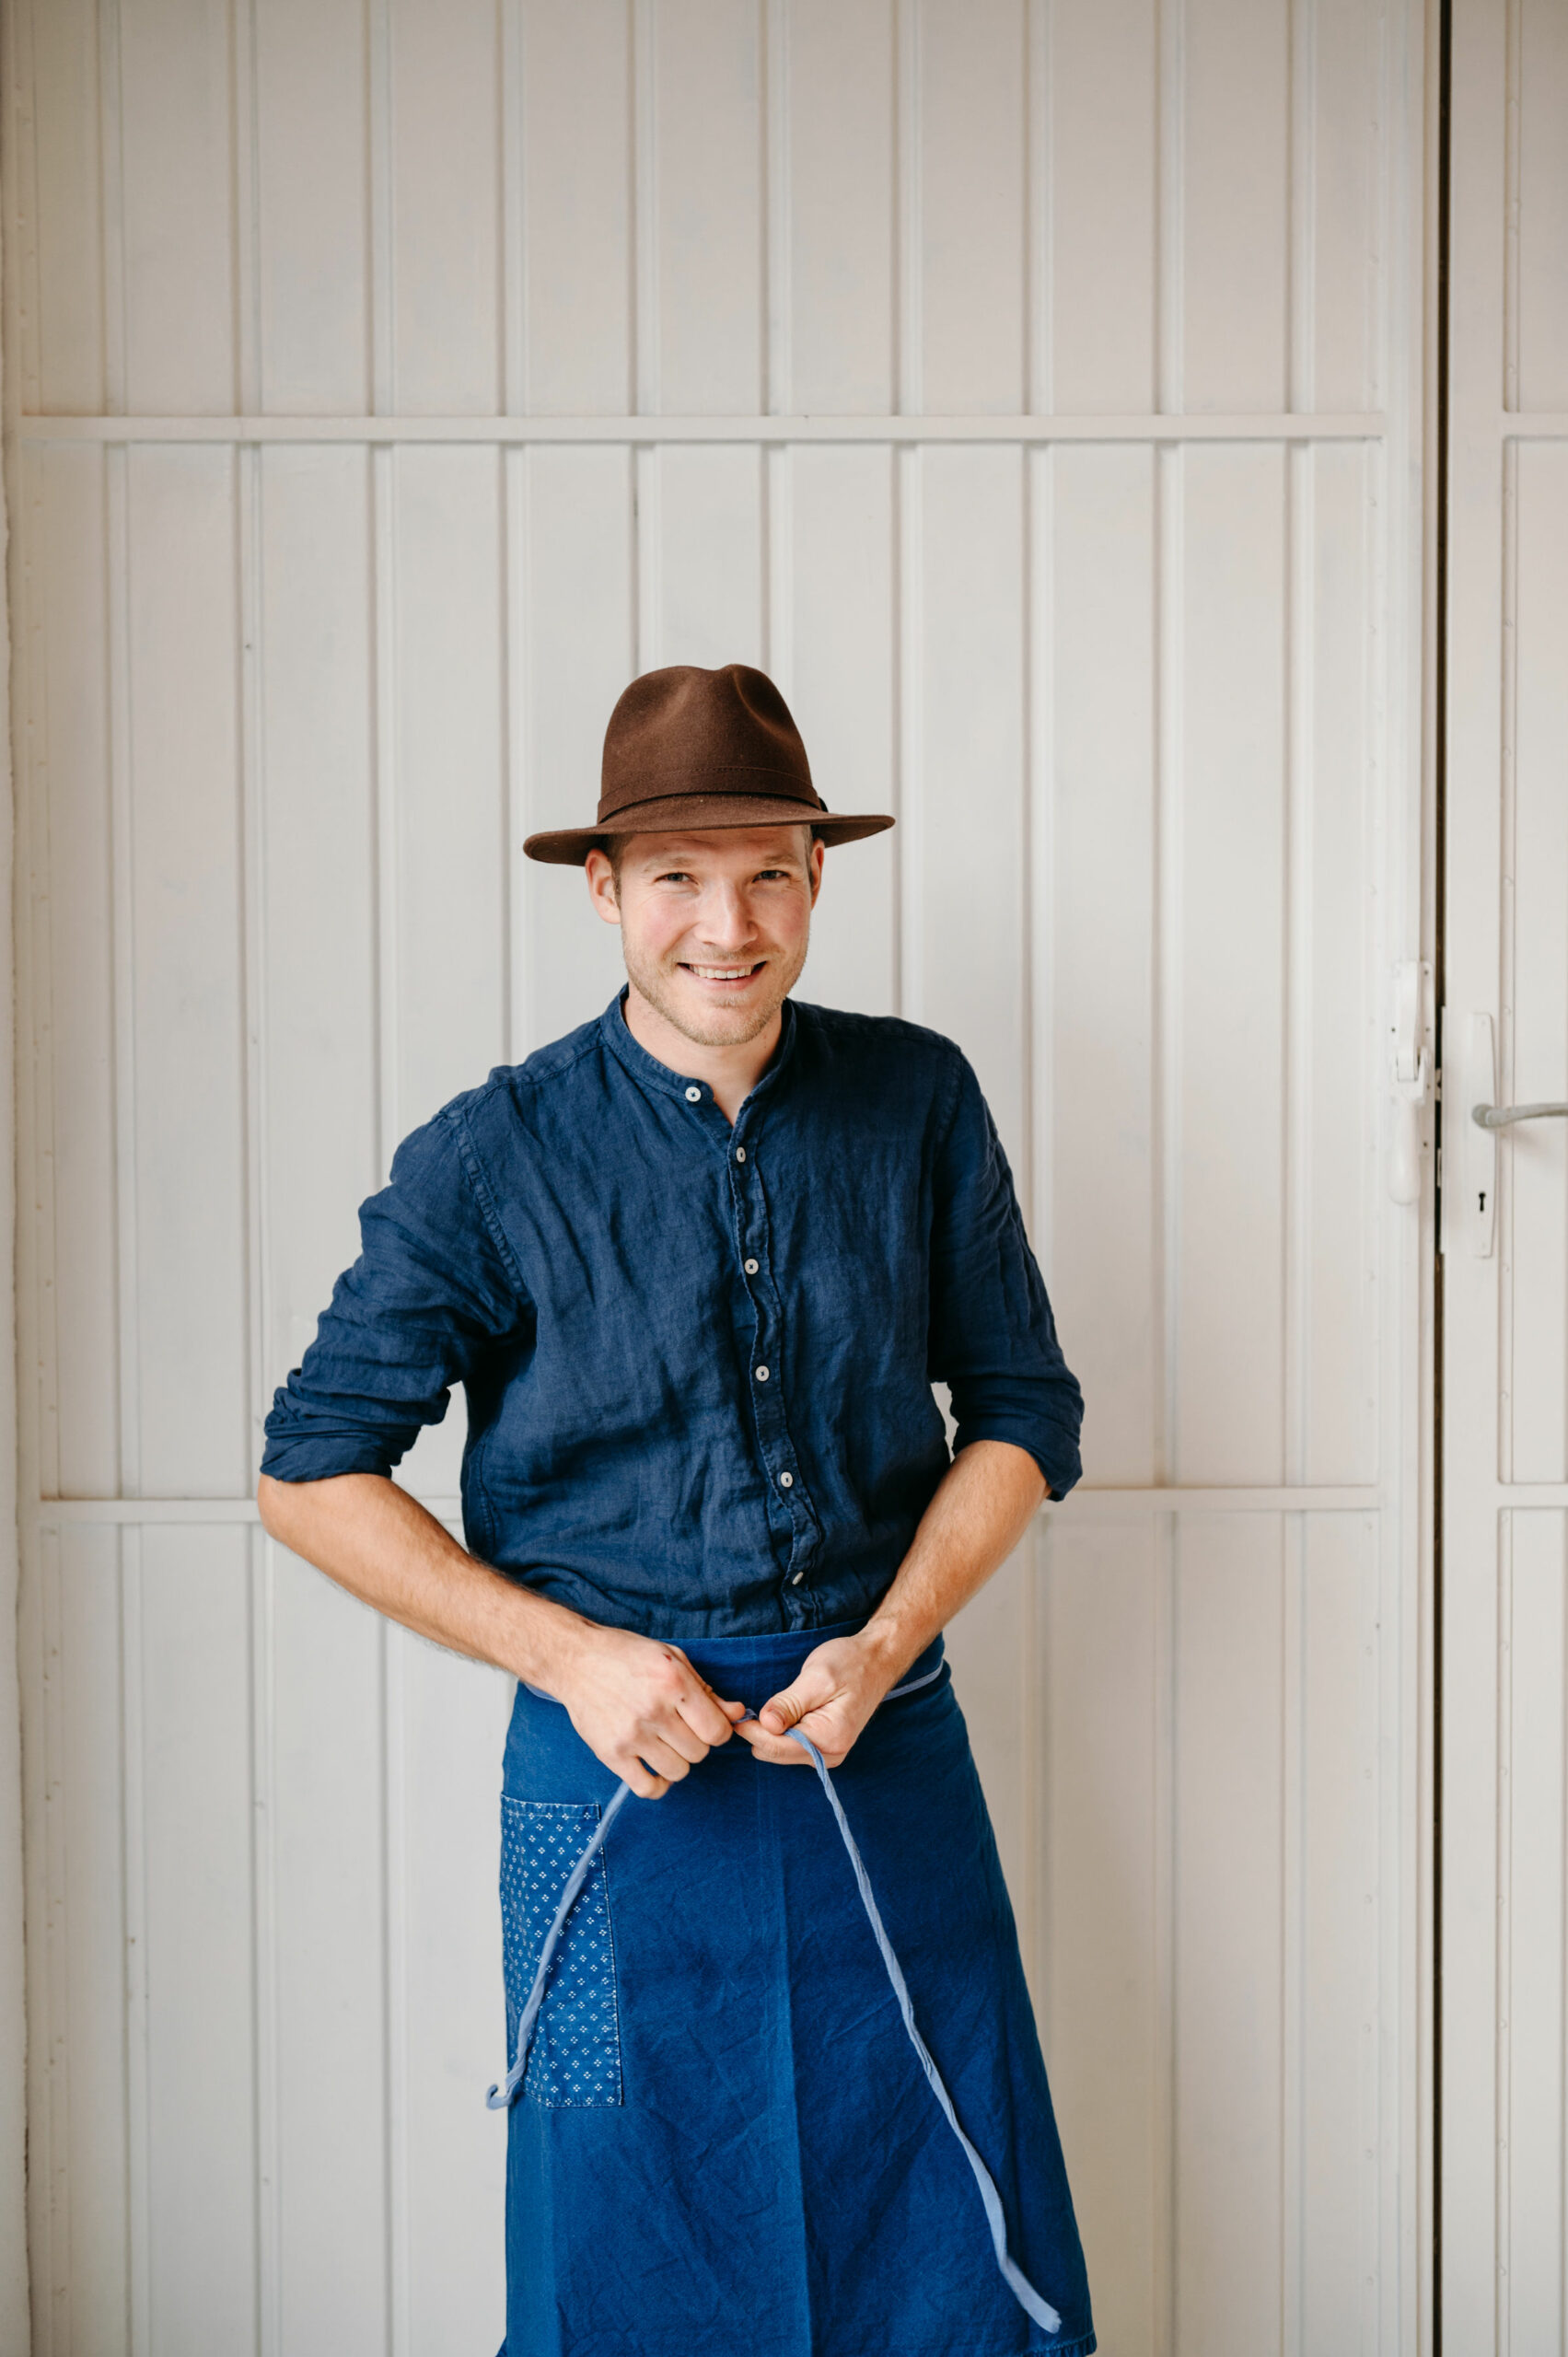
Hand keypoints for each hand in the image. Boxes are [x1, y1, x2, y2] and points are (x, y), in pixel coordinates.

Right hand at [553, 1625, 745, 1798]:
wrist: (575, 1659)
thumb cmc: (628, 1655)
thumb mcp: (672, 1658)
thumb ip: (706, 1689)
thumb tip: (737, 1713)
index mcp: (673, 1682)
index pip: (717, 1731)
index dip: (718, 1731)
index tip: (706, 1725)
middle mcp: (653, 1710)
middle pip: (699, 1753)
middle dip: (695, 1743)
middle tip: (679, 1728)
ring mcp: (631, 1734)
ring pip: (678, 1772)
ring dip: (676, 1761)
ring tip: (664, 1743)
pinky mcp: (610, 1753)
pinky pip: (647, 1788)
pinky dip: (657, 1785)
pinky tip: (653, 1767)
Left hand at [732, 1633, 897, 1769]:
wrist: (876, 1660)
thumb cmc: (850, 1663)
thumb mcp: (817, 1677)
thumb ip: (790, 1704)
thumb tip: (765, 1725)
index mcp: (830, 1739)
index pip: (776, 1747)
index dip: (751, 1731)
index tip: (734, 1715)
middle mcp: (830, 1754)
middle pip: (775, 1753)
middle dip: (759, 1733)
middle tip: (747, 1707)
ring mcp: (827, 1753)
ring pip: (779, 1752)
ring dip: (768, 1733)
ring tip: (769, 1706)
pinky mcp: (822, 1746)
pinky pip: (789, 1746)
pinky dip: (779, 1732)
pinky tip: (780, 1714)